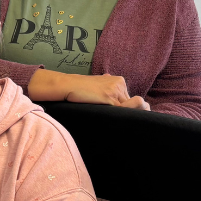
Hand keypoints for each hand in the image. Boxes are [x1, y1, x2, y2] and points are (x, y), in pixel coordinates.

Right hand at [28, 70, 149, 110]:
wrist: (68, 85)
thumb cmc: (80, 89)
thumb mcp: (98, 87)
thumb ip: (109, 91)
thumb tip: (115, 104)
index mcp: (119, 81)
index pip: (129, 99)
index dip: (126, 109)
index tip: (121, 115)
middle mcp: (120, 84)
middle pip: (132, 104)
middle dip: (126, 112)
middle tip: (116, 119)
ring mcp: (115, 90)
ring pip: (128, 109)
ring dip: (123, 116)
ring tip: (113, 120)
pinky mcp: (109, 97)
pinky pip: (120, 111)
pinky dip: (118, 117)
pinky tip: (110, 120)